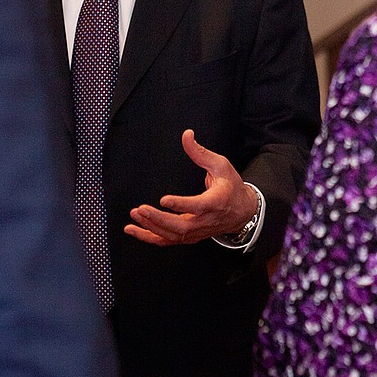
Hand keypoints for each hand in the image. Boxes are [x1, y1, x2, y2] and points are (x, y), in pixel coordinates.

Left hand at [123, 129, 256, 246]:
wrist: (242, 211)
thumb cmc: (231, 187)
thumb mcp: (220, 165)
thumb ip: (200, 152)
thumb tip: (187, 135)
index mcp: (216, 202)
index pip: (198, 206)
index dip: (181, 204)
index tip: (164, 199)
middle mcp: (206, 220)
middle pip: (182, 226)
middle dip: (159, 219)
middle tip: (141, 209)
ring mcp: (197, 231)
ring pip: (173, 236)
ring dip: (151, 228)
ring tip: (135, 216)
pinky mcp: (190, 237)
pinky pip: (168, 241)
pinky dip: (149, 237)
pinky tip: (134, 230)